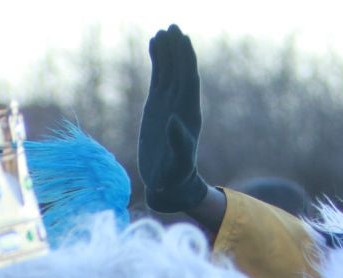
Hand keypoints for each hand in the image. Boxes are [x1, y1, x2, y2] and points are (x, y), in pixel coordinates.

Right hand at [138, 26, 210, 214]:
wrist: (169, 184)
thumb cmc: (175, 178)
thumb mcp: (178, 164)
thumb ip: (179, 143)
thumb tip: (174, 120)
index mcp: (189, 114)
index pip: (189, 80)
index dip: (186, 60)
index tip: (182, 40)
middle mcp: (181, 104)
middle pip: (181, 70)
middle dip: (177, 50)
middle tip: (172, 28)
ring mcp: (169, 103)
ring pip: (170, 70)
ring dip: (167, 51)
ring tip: (161, 32)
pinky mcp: (157, 106)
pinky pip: (159, 77)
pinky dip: (157, 60)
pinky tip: (153, 44)